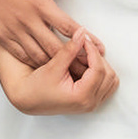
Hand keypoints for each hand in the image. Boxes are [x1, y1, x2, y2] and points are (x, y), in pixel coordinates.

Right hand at [0, 0, 80, 67]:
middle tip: (87, 68)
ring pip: (39, 56)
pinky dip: (35, 61)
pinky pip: (21, 55)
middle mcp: (27, 21)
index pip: (68, 27)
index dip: (86, 40)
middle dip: (74, 60)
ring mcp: (13, 30)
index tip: (98, 47)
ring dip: (55, 64)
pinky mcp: (0, 36)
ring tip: (68, 70)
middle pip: (56, 49)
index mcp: (39, 3)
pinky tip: (42, 62)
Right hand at [0, 29, 117, 115]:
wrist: (27, 99)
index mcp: (82, 97)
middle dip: (97, 58)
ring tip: (82, 58)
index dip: (93, 51)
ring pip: (110, 81)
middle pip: (109, 75)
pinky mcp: (89, 101)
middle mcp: (90, 103)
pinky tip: (84, 66)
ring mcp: (91, 104)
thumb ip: (70, 49)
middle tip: (82, 48)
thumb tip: (81, 34)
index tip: (84, 40)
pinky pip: (105, 85)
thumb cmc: (35, 88)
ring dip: (100, 66)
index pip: (99, 69)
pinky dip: (99, 73)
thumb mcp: (53, 66)